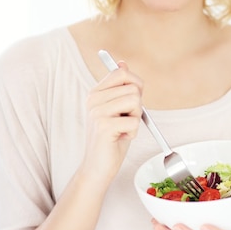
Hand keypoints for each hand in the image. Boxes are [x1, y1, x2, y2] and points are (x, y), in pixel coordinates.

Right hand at [82, 62, 142, 179]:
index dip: (135, 85)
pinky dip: (133, 133)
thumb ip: (122, 87)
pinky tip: (119, 139)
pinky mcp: (103, 126)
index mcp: (96, 92)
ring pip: (135, 102)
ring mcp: (97, 112)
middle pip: (133, 88)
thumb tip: (122, 63)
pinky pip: (134, 121)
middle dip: (136, 107)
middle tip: (124, 121)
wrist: (98, 167)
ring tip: (121, 129)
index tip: (130, 103)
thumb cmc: (112, 139)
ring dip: (135, 119)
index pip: (122, 72)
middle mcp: (94, 99)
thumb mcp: (118, 109)